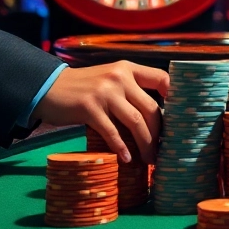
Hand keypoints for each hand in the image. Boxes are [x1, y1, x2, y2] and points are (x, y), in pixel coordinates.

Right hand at [34, 61, 167, 162]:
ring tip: (149, 159)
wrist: (48, 87)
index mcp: (127, 69)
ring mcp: (104, 92)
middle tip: (162, 150)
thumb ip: (130, 89)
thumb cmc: (83, 87)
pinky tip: (127, 158)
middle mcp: (119, 78)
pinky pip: (112, 132)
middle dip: (159, 133)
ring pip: (135, 122)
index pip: (162, 78)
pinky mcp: (89, 108)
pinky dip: (121, 147)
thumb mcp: (109, 78)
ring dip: (145, 144)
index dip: (175, 97)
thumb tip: (156, 116)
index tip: (180, 118)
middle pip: (151, 108)